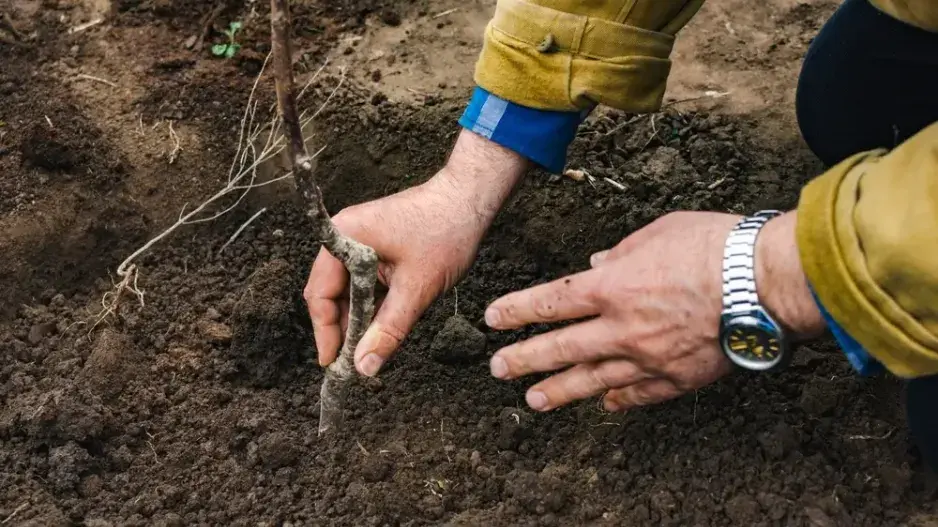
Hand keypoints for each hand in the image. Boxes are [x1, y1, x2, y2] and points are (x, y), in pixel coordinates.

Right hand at [305, 130, 528, 375]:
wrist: (470, 200)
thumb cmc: (445, 232)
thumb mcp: (416, 289)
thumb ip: (388, 330)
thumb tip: (364, 366)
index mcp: (344, 238)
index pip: (319, 294)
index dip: (325, 332)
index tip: (333, 362)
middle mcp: (344, 236)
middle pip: (328, 292)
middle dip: (340, 327)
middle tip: (353, 361)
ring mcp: (358, 239)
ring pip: (346, 290)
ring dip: (356, 317)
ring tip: (368, 347)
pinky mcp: (374, 245)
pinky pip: (362, 281)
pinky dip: (369, 303)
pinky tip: (381, 324)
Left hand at [484, 211, 825, 412]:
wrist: (765, 283)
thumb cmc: (715, 246)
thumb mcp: (659, 231)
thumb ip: (620, 252)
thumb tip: (595, 266)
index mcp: (612, 286)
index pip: (550, 302)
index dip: (517, 311)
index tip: (493, 319)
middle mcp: (621, 328)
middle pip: (560, 347)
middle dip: (523, 358)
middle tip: (497, 369)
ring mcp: (648, 358)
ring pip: (592, 380)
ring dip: (559, 390)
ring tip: (533, 400)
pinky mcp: (677, 378)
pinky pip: (639, 395)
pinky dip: (619, 401)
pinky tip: (605, 406)